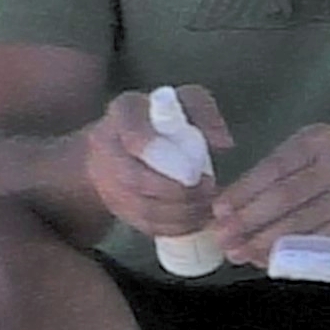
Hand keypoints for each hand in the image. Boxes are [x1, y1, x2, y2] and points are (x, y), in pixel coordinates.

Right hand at [85, 84, 230, 242]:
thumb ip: (204, 111)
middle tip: (209, 189)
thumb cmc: (161, 119)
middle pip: (137, 179)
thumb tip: (223, 143)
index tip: (196, 170)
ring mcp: (105, 179)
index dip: (165, 157)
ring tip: (207, 205)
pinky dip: (174, 226)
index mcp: (124, 112)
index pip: (136, 136)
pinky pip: (145, 224)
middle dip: (179, 191)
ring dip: (181, 212)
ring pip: (142, 207)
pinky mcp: (115, 206)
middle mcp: (105, 146)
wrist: (119, 143)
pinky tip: (196, 219)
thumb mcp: (183, 102)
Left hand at [210, 123, 329, 268]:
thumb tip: (222, 211)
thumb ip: (268, 180)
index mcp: (318, 140)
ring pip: (298, 223)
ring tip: (237, 252)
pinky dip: (286, 253)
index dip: (244, 190)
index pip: (274, 167)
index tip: (218, 209)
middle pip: (285, 195)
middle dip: (248, 219)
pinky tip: (265, 259)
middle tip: (221, 237)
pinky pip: (314, 243)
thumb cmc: (329, 177)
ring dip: (262, 241)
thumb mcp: (305, 162)